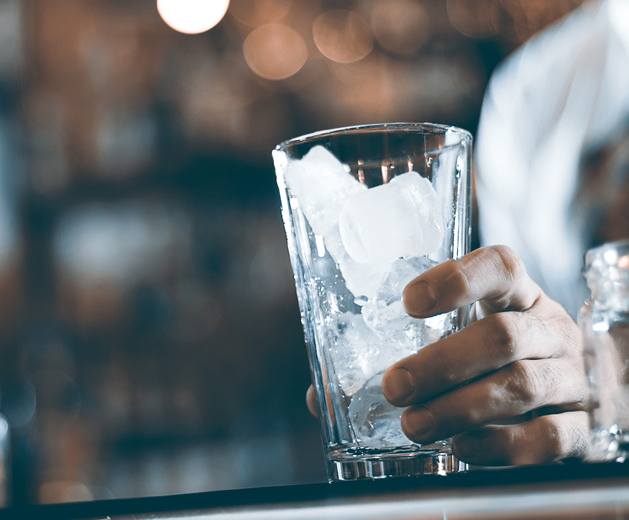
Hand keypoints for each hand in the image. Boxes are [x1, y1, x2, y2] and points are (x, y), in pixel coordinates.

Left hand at [382, 245, 587, 465]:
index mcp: (520, 296)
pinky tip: (462, 447)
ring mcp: (572, 377)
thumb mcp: (470, 331)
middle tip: (396, 386)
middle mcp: (551, 330)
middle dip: (442, 363)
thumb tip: (327, 388)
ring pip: (522, 385)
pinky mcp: (582, 426)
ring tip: (415, 424)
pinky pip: (549, 437)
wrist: (575, 392)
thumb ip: (416, 343)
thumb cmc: (500, 357)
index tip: (408, 303)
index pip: (500, 268)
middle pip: (502, 336)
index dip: (457, 281)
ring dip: (460, 407)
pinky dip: (501, 445)